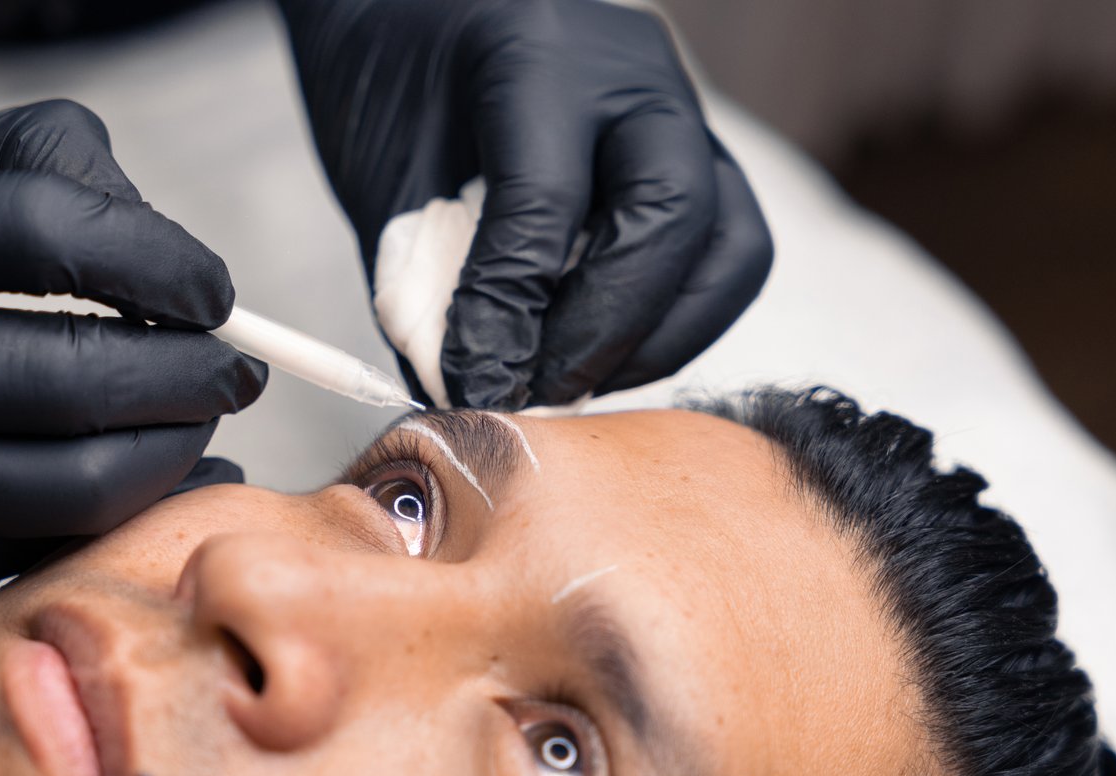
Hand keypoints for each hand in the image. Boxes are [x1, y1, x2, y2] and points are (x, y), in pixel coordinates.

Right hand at [0, 101, 264, 617]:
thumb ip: (46, 177)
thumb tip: (176, 256)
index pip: (54, 234)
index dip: (164, 261)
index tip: (212, 289)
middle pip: (81, 378)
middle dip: (193, 375)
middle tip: (236, 368)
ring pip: (77, 487)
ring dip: (171, 452)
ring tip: (200, 418)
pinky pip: (39, 545)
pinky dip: (121, 512)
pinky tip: (158, 476)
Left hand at [280, 0, 772, 408]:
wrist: (424, 20)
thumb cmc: (393, 87)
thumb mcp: (384, 181)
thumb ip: (426, 287)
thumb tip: (475, 396)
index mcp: (535, 55)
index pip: (546, 202)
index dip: (511, 313)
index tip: (478, 387)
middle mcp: (632, 75)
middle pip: (673, 214)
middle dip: (609, 329)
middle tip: (541, 389)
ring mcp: (682, 112)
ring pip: (731, 245)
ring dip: (662, 338)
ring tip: (578, 379)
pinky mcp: (703, 158)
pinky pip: (726, 255)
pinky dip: (674, 324)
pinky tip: (602, 350)